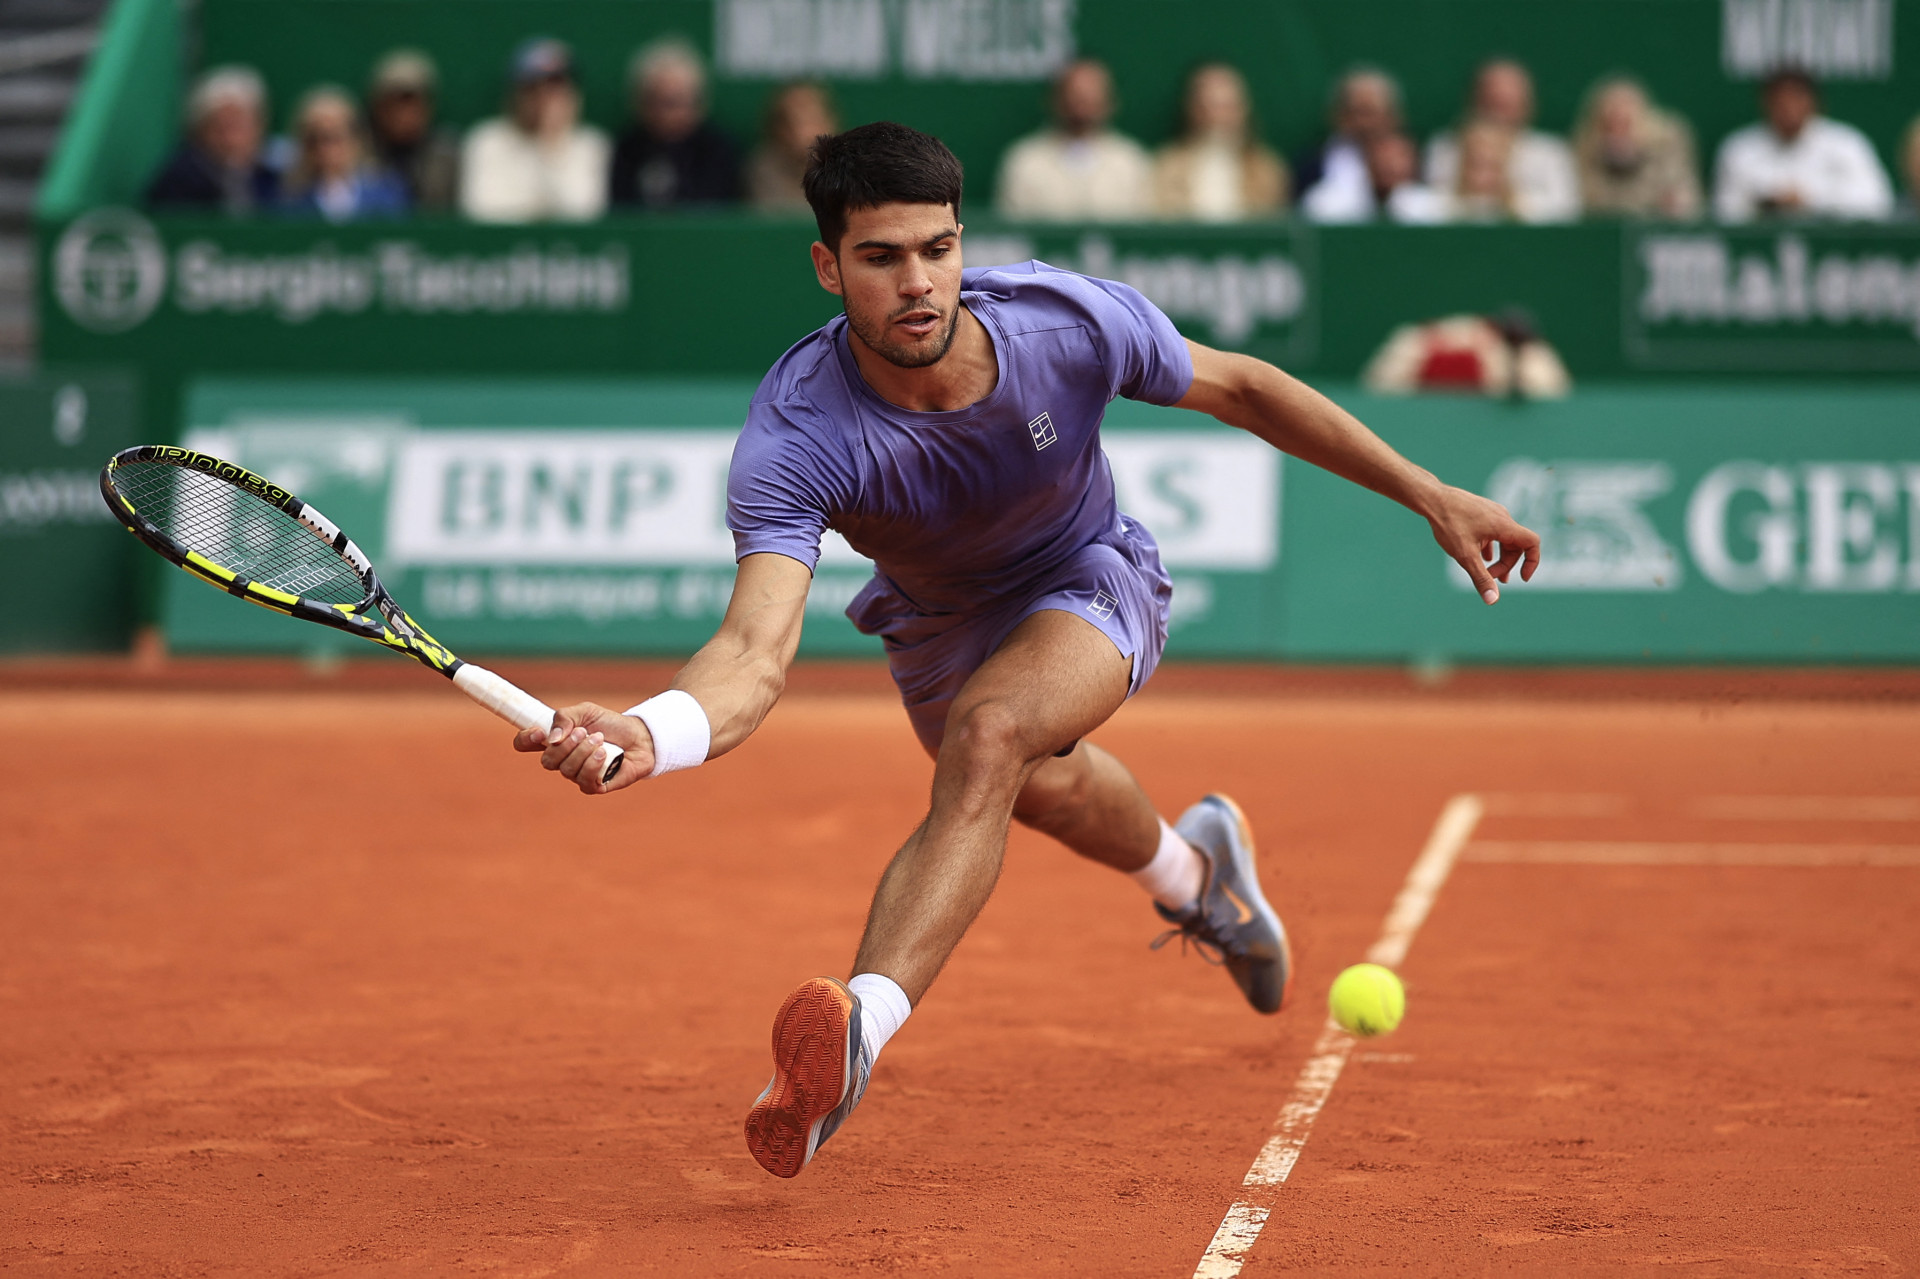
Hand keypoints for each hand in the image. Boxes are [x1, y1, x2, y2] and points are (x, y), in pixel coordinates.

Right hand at [512, 701, 654, 794]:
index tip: (539, 732)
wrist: (641, 736)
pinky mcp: (594, 786)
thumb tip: (552, 739)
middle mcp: (562, 760)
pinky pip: (584, 781)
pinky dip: (592, 765)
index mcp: (555, 741)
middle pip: (547, 761)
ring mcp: (577, 775)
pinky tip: (604, 754)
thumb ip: (565, 717)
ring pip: (566, 770)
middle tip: (583, 732)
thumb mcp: (586, 711)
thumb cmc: (611, 724)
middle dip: (565, 745)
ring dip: (583, 752)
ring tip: (600, 740)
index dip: (525, 740)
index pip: (525, 744)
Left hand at [1424, 484, 1539, 603]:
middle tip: (1490, 578)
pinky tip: (1481, 558)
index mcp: (1504, 526)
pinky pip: (1493, 533)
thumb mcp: (1465, 555)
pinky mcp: (1482, 513)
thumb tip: (1492, 600)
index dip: (1532, 562)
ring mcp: (1492, 513)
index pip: (1532, 543)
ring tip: (1489, 574)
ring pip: (1504, 540)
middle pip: (1515, 546)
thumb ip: (1481, 578)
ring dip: (1499, 558)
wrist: (1432, 499)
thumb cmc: (1448, 524)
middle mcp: (1502, 517)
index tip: (1523, 578)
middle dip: (1506, 565)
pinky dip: (1490, 548)